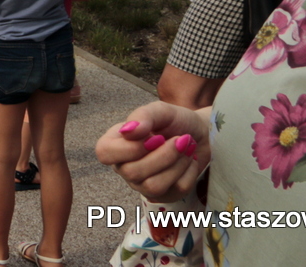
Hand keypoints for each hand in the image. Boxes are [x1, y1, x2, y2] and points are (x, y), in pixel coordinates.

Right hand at [95, 102, 209, 202]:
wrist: (201, 134)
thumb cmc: (175, 121)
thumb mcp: (159, 111)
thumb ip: (142, 116)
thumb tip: (127, 131)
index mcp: (115, 143)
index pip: (105, 154)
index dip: (130, 149)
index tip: (155, 136)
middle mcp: (124, 166)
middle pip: (132, 173)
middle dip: (163, 156)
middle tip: (180, 139)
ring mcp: (142, 184)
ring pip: (153, 186)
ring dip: (177, 165)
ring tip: (186, 148)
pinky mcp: (164, 195)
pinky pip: (175, 192)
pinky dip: (189, 173)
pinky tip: (190, 160)